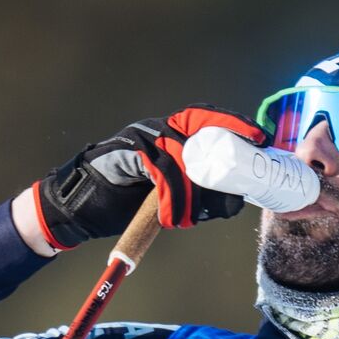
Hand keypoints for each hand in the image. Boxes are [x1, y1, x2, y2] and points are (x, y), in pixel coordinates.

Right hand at [32, 105, 267, 249]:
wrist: (80, 207)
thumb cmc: (125, 202)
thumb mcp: (173, 199)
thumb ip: (199, 194)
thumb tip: (234, 201)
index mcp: (172, 136)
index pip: (208, 120)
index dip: (235, 125)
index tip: (259, 137)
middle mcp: (159, 130)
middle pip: (201, 127)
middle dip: (226, 142)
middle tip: (245, 165)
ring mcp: (143, 138)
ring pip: (183, 155)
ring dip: (193, 192)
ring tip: (191, 217)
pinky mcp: (128, 152)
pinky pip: (160, 172)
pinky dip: (169, 197)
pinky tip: (171, 216)